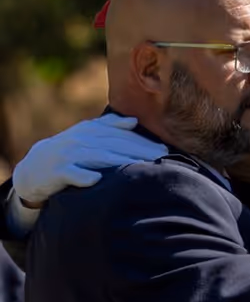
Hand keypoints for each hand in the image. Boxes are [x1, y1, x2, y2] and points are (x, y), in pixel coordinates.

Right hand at [13, 114, 167, 205]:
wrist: (34, 169)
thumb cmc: (68, 153)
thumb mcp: (86, 136)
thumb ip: (109, 127)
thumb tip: (133, 121)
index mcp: (89, 132)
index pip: (120, 136)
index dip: (142, 142)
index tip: (164, 150)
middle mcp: (79, 141)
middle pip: (113, 145)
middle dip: (138, 150)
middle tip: (160, 158)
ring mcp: (67, 156)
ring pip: (96, 157)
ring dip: (118, 161)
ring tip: (139, 166)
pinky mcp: (56, 173)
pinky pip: (70, 174)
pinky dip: (82, 176)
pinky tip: (96, 179)